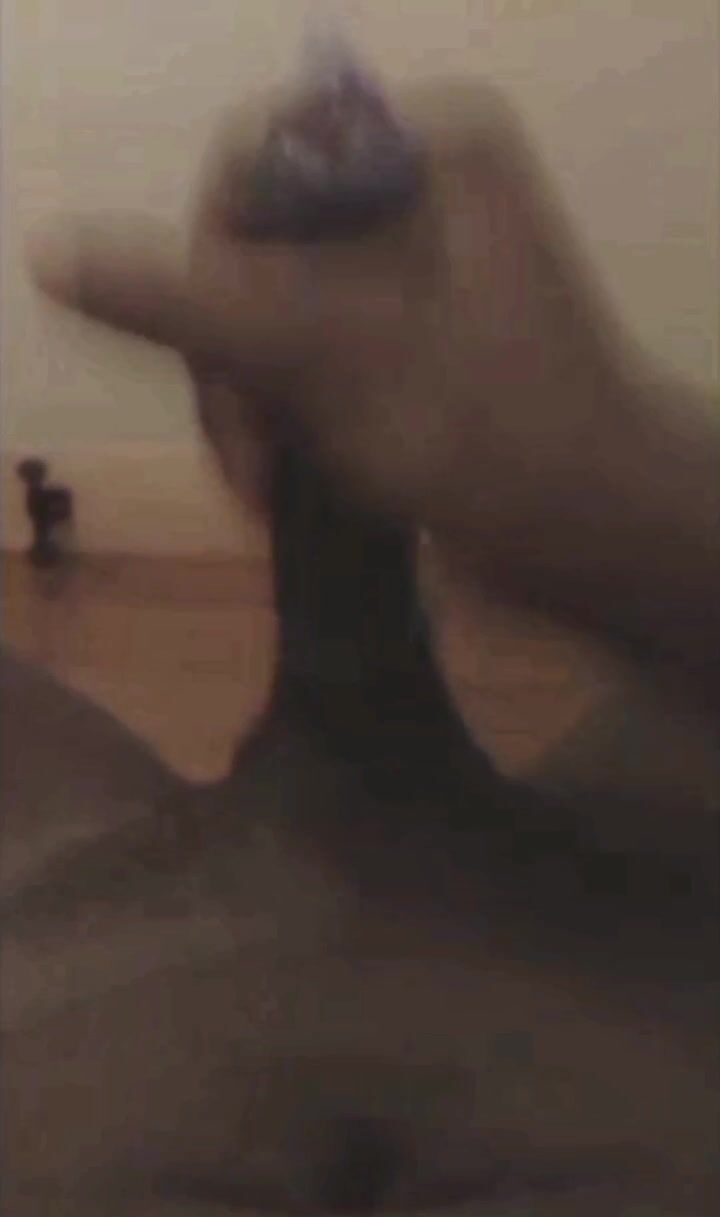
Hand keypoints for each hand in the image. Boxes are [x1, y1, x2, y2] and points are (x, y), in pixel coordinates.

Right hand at [28, 82, 630, 558]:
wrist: (601, 538)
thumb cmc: (487, 436)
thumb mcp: (330, 356)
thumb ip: (190, 300)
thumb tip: (49, 250)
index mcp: (424, 149)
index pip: (255, 163)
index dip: (210, 264)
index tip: (220, 370)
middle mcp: (416, 193)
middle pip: (253, 249)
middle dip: (233, 363)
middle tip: (247, 460)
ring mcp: (409, 273)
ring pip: (268, 317)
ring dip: (251, 409)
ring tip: (269, 488)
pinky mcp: (404, 343)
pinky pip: (303, 362)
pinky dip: (283, 423)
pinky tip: (286, 482)